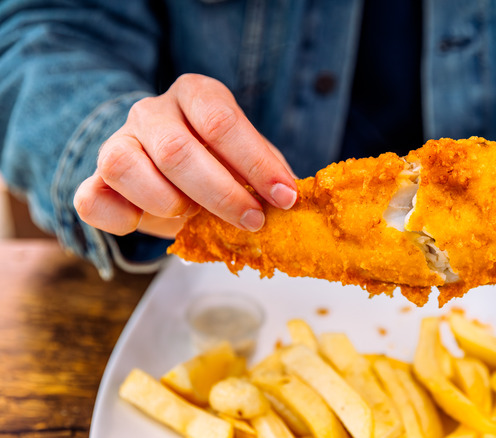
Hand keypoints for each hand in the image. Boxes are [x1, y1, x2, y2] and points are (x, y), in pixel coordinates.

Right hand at [74, 74, 296, 237]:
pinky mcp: (95, 179)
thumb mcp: (250, 160)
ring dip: (168, 203)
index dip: (256, 164)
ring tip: (195, 216)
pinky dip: (120, 219)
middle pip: (177, 150)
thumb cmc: (221, 163)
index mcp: (196, 94)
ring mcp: (117, 142)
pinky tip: (149, 224)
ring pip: (124, 167)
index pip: (221, 122)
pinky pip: (91, 199)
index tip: (285, 197)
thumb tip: (291, 196)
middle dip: (222, 194)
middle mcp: (151, 111)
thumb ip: (267, 172)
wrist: (174, 173)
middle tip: (253, 220)